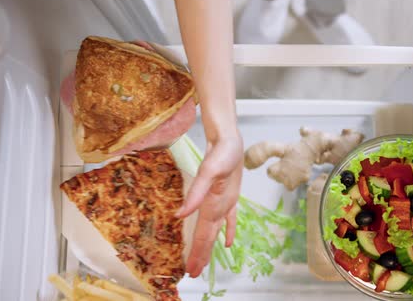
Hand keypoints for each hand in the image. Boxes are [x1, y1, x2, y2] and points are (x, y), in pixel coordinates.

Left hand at [176, 131, 242, 277]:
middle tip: (194, 273)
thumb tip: (181, 215)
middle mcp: (223, 206)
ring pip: (217, 230)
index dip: (198, 252)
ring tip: (205, 263)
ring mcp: (227, 202)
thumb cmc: (223, 151)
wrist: (231, 139)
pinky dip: (227, 231)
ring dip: (210, 246)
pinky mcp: (228, 196)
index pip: (205, 234)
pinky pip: (229, 219)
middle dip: (202, 255)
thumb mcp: (209, 170)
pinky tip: (227, 242)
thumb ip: (196, 193)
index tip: (192, 269)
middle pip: (210, 236)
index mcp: (217, 203)